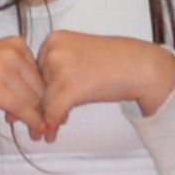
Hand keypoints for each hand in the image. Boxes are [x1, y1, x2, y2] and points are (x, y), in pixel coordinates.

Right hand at [0, 36, 56, 138]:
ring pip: (34, 98)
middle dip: (47, 107)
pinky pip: (23, 108)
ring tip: (41, 131)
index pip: (42, 72)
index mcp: (16, 43)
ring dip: (40, 117)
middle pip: (41, 85)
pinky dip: (32, 121)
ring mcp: (5, 68)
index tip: (53, 108)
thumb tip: (45, 95)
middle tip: (51, 123)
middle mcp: (13, 51)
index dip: (48, 93)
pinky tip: (36, 129)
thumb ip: (20, 72)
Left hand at [26, 29, 174, 126]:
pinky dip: (52, 126)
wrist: (141, 66)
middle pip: (38, 86)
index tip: (36, 105)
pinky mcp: (71, 87)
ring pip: (44, 100)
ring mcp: (61, 68)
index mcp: (54, 39)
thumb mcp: (79, 55)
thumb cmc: (115, 62)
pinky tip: (52, 135)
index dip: (39, 91)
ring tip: (44, 133)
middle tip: (33, 122)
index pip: (35, 70)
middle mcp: (54, 50)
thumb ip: (58, 68)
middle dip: (38, 106)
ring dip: (45, 118)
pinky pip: (53, 112)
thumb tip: (39, 95)